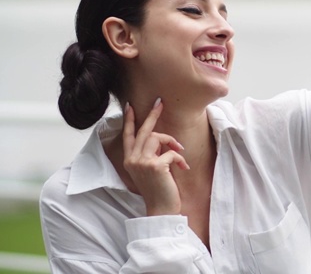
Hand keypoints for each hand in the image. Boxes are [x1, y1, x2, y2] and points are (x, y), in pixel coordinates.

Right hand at [122, 98, 189, 215]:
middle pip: (142, 130)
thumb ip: (150, 153)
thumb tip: (159, 138)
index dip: (129, 120)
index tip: (130, 106)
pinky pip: (171, 152)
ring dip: (172, 141)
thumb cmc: (159, 189)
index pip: (127, 136)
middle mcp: (132, 159)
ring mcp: (142, 162)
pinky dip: (180, 158)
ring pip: (156, 137)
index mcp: (129, 160)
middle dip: (152, 115)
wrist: (161, 209)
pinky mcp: (155, 166)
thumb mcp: (150, 169)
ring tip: (179, 151)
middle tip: (160, 102)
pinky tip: (184, 167)